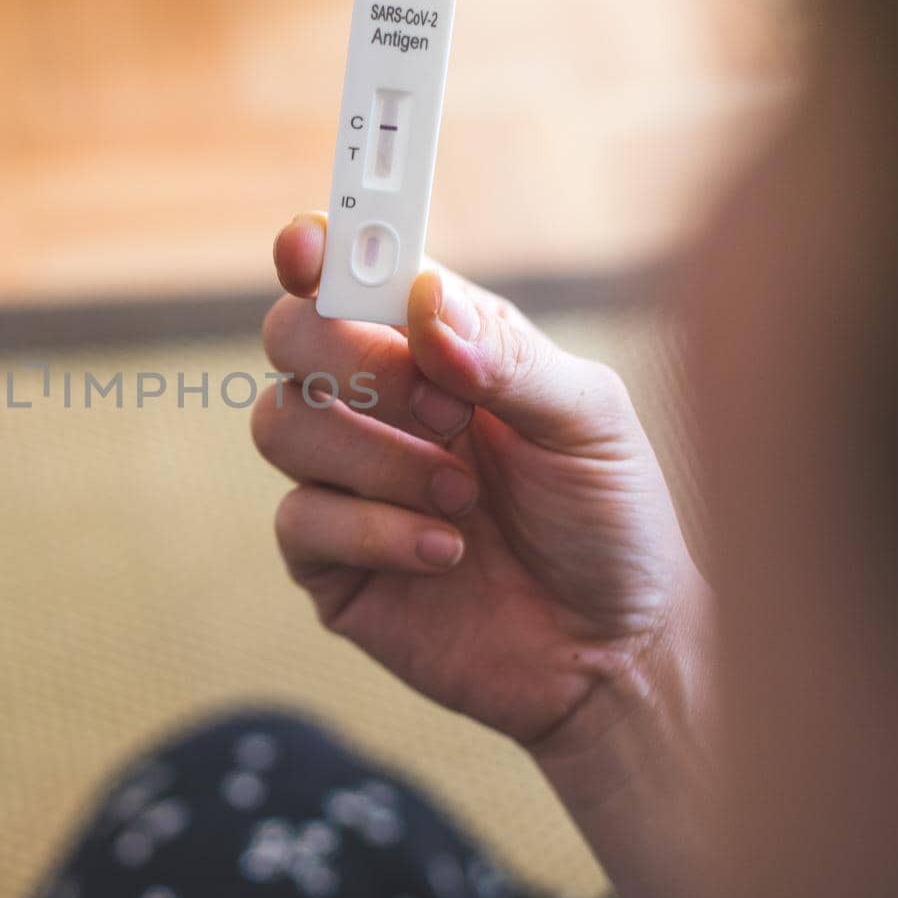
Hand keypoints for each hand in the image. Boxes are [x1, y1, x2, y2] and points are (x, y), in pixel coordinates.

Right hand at [253, 212, 703, 752]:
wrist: (617, 651)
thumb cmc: (609, 520)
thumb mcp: (588, 419)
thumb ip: (508, 353)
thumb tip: (427, 305)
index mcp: (435, 349)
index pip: (352, 275)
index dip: (319, 248)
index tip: (311, 246)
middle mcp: (378, 405)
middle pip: (289, 338)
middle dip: (353, 361)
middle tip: (445, 408)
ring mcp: (346, 483)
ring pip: (280, 424)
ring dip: (376, 458)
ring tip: (462, 498)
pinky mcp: (330, 564)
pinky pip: (299, 521)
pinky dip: (377, 531)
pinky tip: (446, 552)